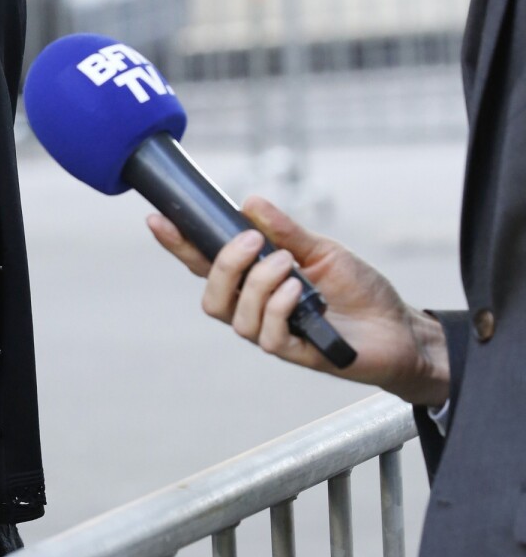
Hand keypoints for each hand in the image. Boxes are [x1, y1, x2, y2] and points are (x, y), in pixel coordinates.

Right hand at [146, 195, 449, 406]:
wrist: (399, 328)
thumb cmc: (360, 291)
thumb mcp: (323, 250)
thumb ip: (286, 232)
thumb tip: (249, 203)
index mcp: (256, 281)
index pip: (206, 264)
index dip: (179, 245)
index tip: (158, 219)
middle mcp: (256, 309)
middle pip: (210, 296)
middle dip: (222, 265)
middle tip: (251, 242)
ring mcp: (272, 333)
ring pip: (234, 316)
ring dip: (257, 284)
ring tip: (289, 264)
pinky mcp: (294, 352)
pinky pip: (266, 334)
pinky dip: (277, 306)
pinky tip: (299, 292)